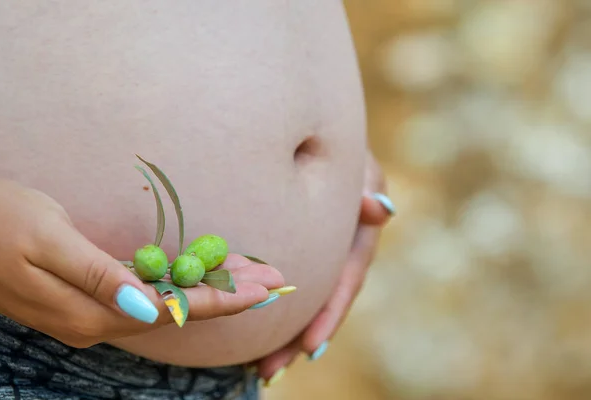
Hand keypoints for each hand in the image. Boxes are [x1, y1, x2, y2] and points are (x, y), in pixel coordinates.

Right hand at [0, 180, 283, 348]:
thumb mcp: (48, 240)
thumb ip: (98, 278)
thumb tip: (150, 310)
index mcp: (92, 312)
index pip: (175, 310)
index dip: (224, 300)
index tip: (266, 289)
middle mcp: (96, 321)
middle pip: (179, 310)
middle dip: (228, 294)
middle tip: (273, 277)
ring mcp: (91, 312)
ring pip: (166, 304)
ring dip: (209, 290)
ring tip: (249, 273)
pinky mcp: (86, 299)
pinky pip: (147, 296)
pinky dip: (180, 285)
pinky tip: (199, 274)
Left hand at [251, 151, 395, 385]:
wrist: (313, 137)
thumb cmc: (340, 149)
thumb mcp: (358, 163)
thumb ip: (368, 185)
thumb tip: (379, 211)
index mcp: (356, 238)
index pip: (345, 281)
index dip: (329, 314)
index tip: (309, 348)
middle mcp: (337, 253)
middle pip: (318, 303)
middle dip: (297, 339)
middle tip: (269, 371)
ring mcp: (315, 253)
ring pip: (299, 299)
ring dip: (280, 334)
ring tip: (256, 367)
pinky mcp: (291, 247)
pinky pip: (280, 279)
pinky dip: (268, 305)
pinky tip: (243, 331)